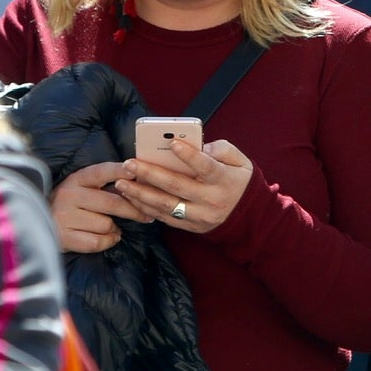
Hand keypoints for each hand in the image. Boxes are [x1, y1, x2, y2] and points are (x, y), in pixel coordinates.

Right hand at [52, 160, 149, 253]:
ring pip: (106, 224)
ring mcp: (65, 216)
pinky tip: (106, 237)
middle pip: (111, 202)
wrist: (37, 226)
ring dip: (114, 228)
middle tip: (148, 215)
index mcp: (76, 179)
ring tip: (109, 227)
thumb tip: (139, 183)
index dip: (119, 170)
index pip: (101, 172)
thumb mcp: (83, 188)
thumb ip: (106, 185)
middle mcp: (69, 195)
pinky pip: (98, 241)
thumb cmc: (71, 206)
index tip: (135, 170)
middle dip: (134, 210)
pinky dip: (108, 241)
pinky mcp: (64, 237)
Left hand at [120, 135, 252, 234]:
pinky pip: (164, 218)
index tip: (172, 143)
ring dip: (140, 194)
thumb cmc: (239, 181)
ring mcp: (199, 216)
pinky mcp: (190, 226)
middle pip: (177, 186)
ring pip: (166, 205)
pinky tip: (131, 197)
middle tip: (129, 164)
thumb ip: (220, 149)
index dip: (190, 155)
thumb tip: (199, 147)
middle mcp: (210, 199)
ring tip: (121, 183)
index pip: (206, 166)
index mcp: (224, 180)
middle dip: (150, 174)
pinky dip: (146, 208)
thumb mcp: (240, 161)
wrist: (249, 218)